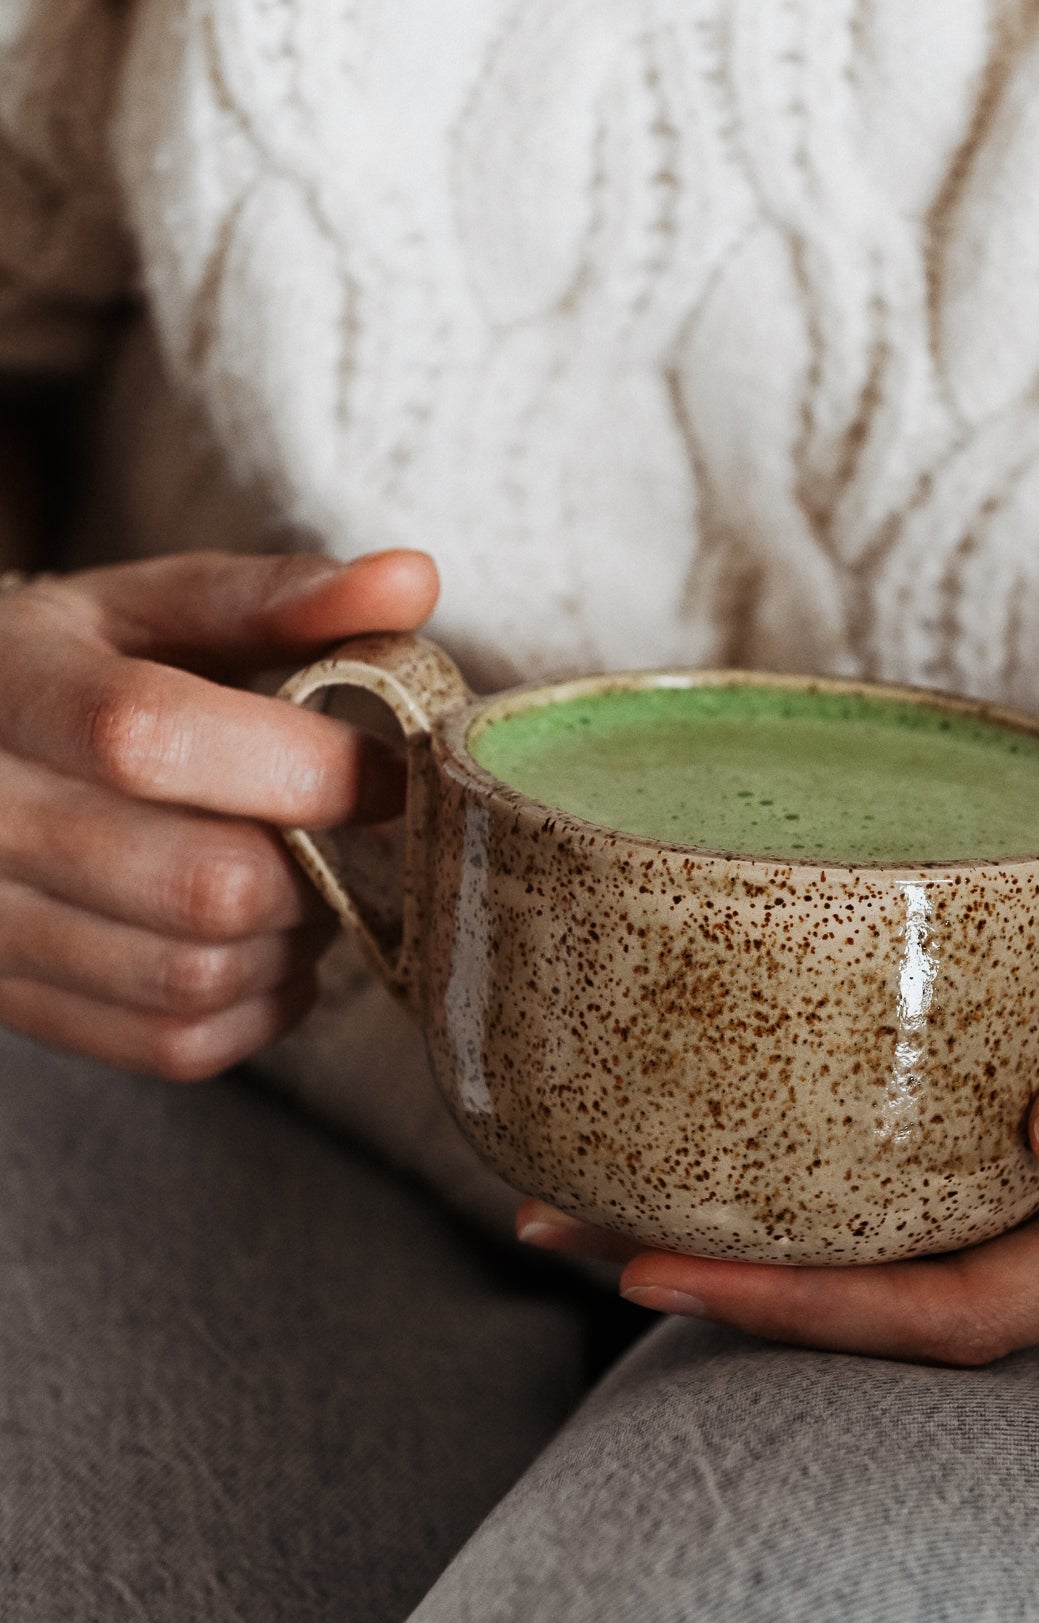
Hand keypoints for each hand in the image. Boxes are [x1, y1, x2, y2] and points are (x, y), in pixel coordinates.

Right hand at [0, 549, 436, 1077]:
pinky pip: (172, 1043)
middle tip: (357, 836)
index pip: (155, 737)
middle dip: (321, 867)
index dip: (309, 764)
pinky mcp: (17, 1004)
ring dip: (296, 943)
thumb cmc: (58, 674)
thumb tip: (415, 580)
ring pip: (196, 977)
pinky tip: (268, 949)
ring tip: (312, 884)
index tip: (396, 768)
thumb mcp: (140, 609)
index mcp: (9, 688)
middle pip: (201, 883)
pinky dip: (258, 1010)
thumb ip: (275, 597)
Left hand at [517, 740, 1038, 1363]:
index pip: (978, 1312)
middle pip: (917, 1325)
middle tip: (569, 1236)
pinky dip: (805, 1221)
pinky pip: (920, 1234)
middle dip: (747, 1299)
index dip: (814, 1314)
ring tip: (581, 1216)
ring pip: (907, 1287)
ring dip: (756, 1267)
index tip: (658, 1264)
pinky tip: (682, 1180)